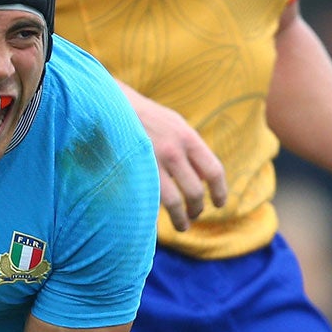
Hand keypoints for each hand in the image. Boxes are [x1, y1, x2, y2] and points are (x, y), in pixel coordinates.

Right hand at [127, 88, 227, 231]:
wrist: (111, 105)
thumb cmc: (145, 117)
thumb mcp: (174, 124)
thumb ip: (190, 148)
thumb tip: (204, 176)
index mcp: (188, 137)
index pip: (213, 171)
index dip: (220, 192)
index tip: (219, 204)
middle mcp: (174, 150)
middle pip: (195, 191)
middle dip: (197, 208)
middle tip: (195, 215)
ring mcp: (152, 162)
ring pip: (174, 202)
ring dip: (181, 218)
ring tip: (182, 226)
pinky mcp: (134, 172)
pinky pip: (152, 200)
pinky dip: (158, 214)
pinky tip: (159, 219)